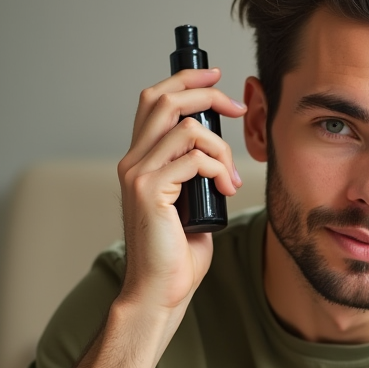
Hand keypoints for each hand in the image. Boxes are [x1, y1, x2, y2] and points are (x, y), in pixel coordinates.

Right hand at [116, 67, 245, 312]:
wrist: (161, 290)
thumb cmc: (177, 253)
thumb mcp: (190, 201)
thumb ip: (194, 172)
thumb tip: (217, 150)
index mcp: (139, 160)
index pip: (153, 100)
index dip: (185, 80)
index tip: (216, 77)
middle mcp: (132, 161)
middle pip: (164, 99)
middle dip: (205, 93)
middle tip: (236, 107)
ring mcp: (137, 175)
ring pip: (186, 129)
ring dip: (221, 147)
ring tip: (232, 176)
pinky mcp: (150, 191)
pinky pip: (193, 159)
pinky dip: (219, 169)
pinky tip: (227, 190)